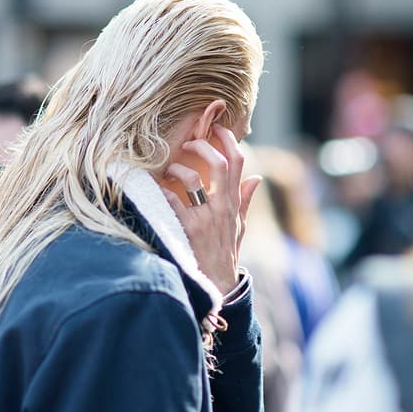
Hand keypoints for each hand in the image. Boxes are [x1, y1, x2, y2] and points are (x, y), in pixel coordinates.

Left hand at [162, 124, 261, 294]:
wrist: (218, 284)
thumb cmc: (226, 253)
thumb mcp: (240, 226)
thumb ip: (245, 200)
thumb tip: (256, 177)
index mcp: (234, 202)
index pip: (237, 161)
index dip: (227, 139)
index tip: (216, 127)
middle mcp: (222, 207)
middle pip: (218, 164)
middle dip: (201, 146)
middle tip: (187, 143)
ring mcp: (205, 218)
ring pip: (192, 180)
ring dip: (177, 169)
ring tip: (168, 170)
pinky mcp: (188, 230)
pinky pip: (173, 202)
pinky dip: (162, 192)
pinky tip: (156, 188)